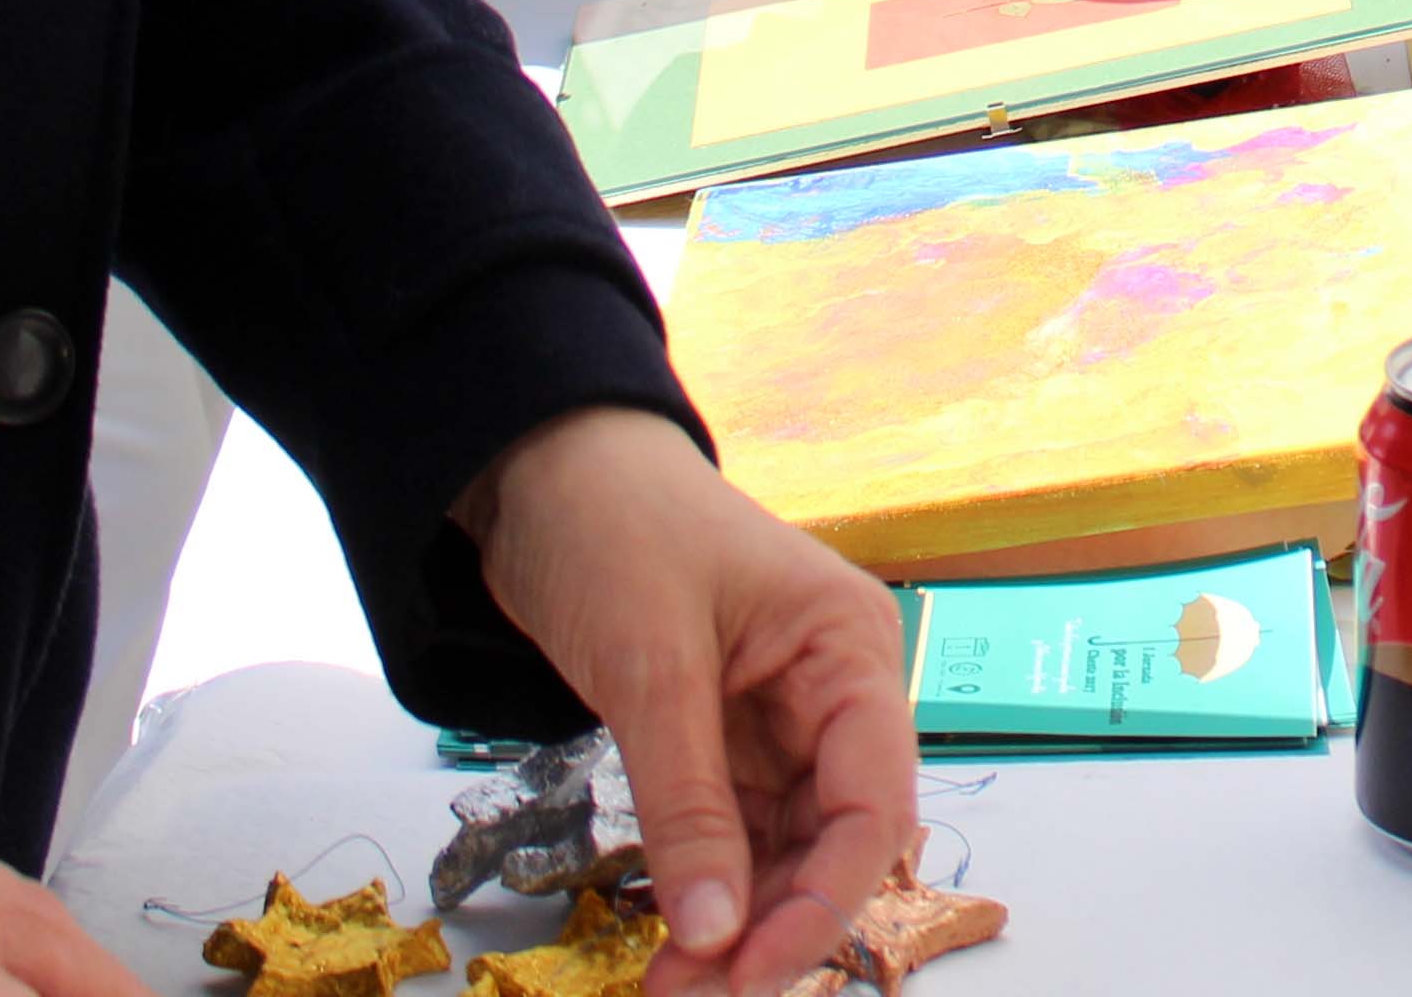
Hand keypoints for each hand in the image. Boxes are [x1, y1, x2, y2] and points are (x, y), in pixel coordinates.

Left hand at [460, 406, 911, 996]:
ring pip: (783, 851)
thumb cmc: (614, 525)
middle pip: (835, 839)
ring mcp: (779, 720)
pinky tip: (668, 936)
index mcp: (848, 648)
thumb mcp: (650, 667)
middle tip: (692, 993)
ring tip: (668, 984)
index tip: (751, 970)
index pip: (873, 801)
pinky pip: (733, 835)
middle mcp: (831, 690)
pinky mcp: (724, 739)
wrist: (539, 467)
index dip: (825, 899)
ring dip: (735, 921)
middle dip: (773, 924)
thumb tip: (716, 934)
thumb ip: (686, 805)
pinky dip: (704, 889)